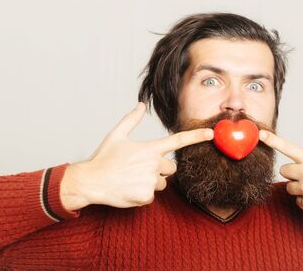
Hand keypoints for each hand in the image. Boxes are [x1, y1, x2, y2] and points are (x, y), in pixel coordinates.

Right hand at [61, 102, 213, 209]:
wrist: (91, 181)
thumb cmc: (103, 158)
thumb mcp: (116, 136)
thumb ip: (131, 120)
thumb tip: (140, 105)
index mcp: (149, 148)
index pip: (177, 141)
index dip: (196, 136)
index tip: (211, 133)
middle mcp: (153, 164)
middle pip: (171, 168)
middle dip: (160, 169)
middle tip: (139, 169)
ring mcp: (150, 181)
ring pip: (162, 183)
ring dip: (151, 182)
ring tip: (131, 179)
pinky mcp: (146, 196)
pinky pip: (152, 195)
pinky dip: (142, 194)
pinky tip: (129, 189)